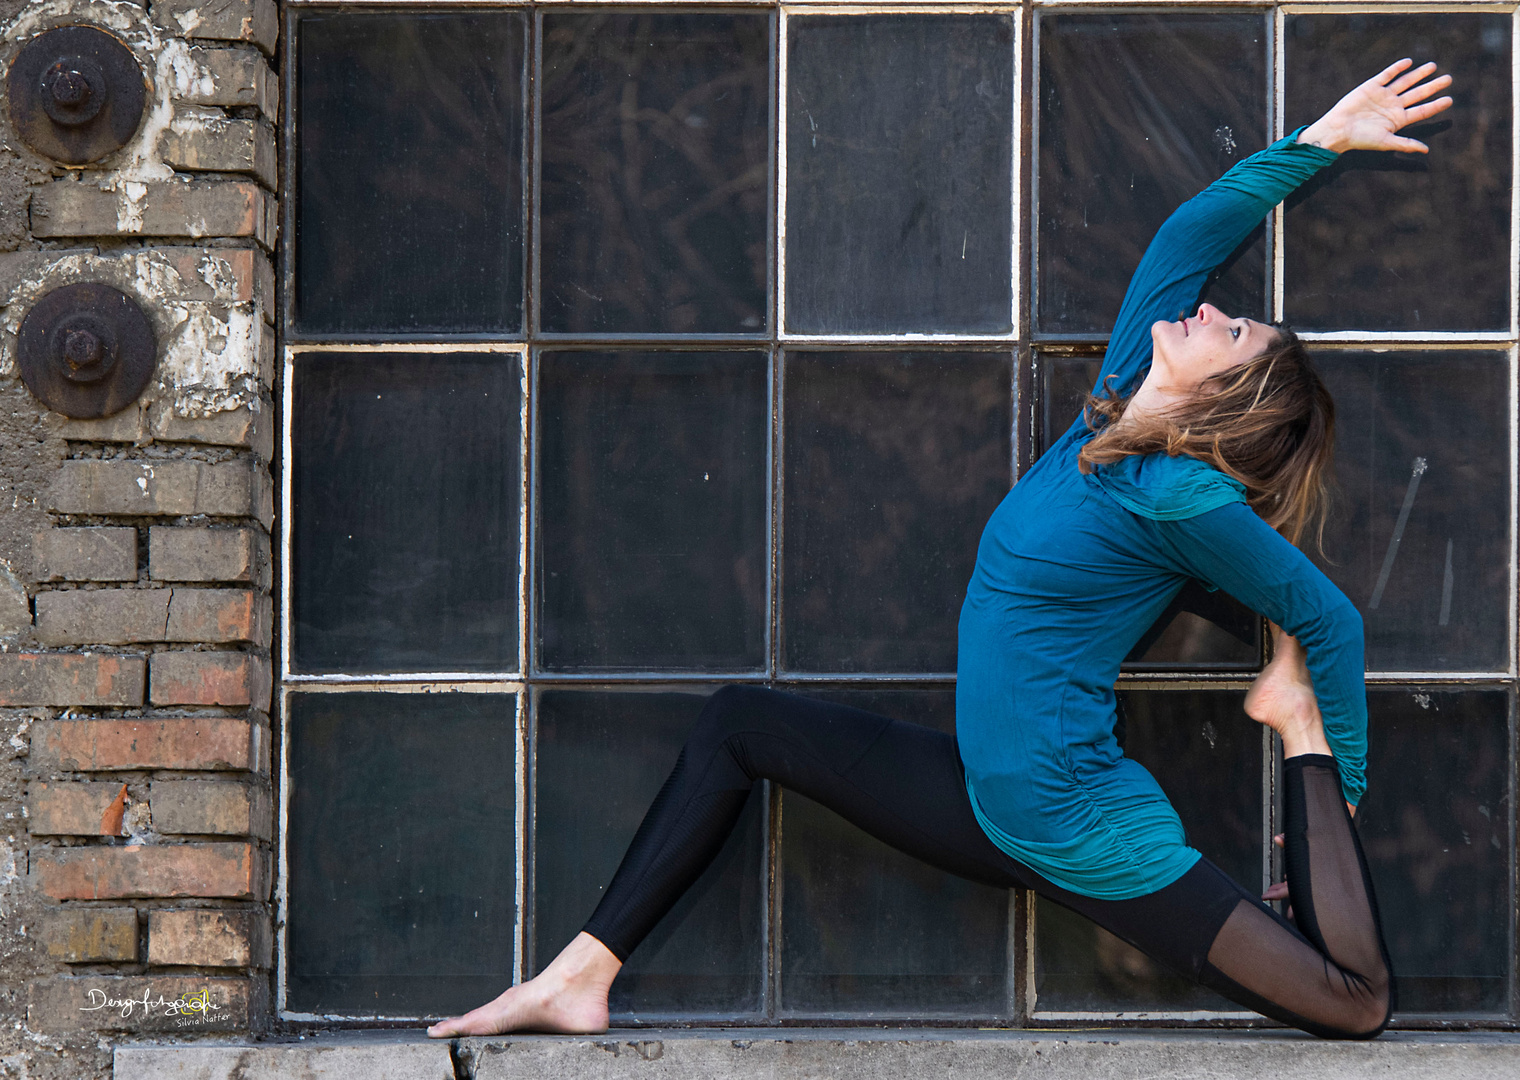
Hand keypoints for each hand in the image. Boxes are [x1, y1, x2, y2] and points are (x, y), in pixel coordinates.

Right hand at [1297, 58, 1453, 153]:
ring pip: (1405, 82)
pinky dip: (1397, 68)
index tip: (1450, 100)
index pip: (1421, 111)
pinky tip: (1408, 62)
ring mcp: (1383, 95)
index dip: (1435, 105)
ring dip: (1419, 74)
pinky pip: (1387, 75)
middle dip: (1433, 87)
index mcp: (1397, 119)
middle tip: (1448, 79)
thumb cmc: (1360, 138)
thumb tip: (1426, 150)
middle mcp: (1392, 106)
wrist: (1338, 129)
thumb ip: (1406, 143)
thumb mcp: (1386, 142)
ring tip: (1433, 66)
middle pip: (1417, 94)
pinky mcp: (1371, 86)